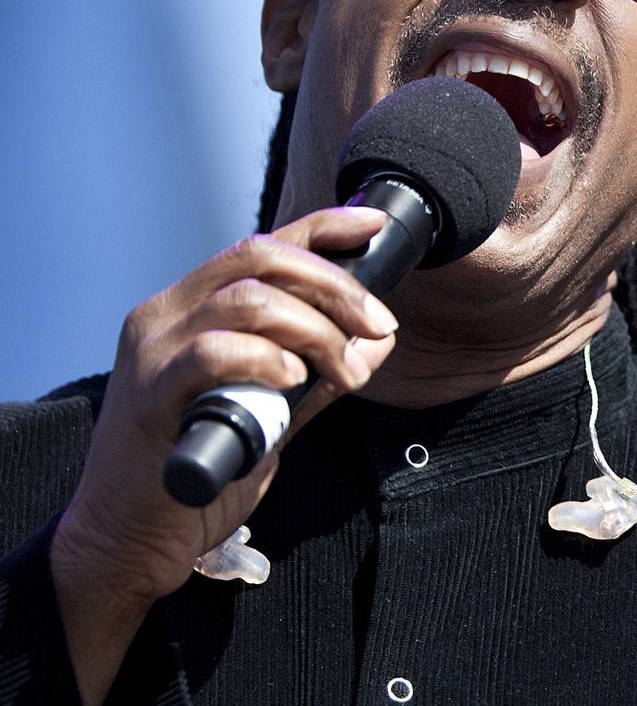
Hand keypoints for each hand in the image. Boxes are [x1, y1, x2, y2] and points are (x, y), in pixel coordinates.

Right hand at [49, 207, 397, 639]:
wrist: (127, 540)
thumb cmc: (198, 470)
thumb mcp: (271, 412)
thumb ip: (320, 376)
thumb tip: (378, 343)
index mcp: (190, 308)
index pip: (262, 245)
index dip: (323, 227)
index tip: (372, 226)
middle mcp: (166, 314)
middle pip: (261, 258)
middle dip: (335, 285)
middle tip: (378, 324)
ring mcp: (153, 351)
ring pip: (248, 299)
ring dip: (315, 329)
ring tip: (345, 370)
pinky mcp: (150, 394)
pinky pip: (213, 351)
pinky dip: (266, 357)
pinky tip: (294, 378)